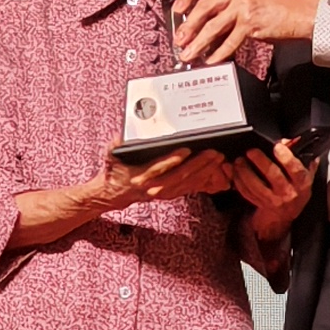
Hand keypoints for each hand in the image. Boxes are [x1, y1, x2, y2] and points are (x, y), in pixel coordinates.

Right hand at [96, 143, 233, 205]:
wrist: (114, 193)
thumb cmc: (115, 171)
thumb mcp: (111, 155)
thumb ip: (116, 144)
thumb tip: (121, 135)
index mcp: (139, 176)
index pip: (158, 168)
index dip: (172, 160)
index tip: (186, 150)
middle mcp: (152, 187)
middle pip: (179, 176)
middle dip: (198, 164)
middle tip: (213, 153)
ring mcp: (162, 193)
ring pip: (187, 183)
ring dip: (204, 171)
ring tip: (218, 159)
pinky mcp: (169, 194)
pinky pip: (188, 188)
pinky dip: (203, 180)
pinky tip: (214, 171)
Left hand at [172, 0, 319, 66]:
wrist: (300, 13)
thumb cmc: (278, 6)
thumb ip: (228, 4)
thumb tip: (206, 22)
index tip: (177, 9)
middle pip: (204, 6)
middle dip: (188, 25)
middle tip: (179, 38)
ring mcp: (244, 6)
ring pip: (213, 26)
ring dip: (198, 42)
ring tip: (189, 53)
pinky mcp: (251, 23)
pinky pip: (230, 41)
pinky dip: (219, 53)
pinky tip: (212, 60)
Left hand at [229, 140, 315, 244]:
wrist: (285, 214)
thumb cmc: (295, 189)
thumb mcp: (305, 174)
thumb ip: (299, 157)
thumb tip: (287, 141)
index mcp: (301, 182)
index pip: (295, 169)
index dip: (286, 157)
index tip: (277, 146)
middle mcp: (287, 192)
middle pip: (273, 175)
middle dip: (260, 161)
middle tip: (251, 151)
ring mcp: (272, 199)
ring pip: (255, 186)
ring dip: (244, 172)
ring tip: (239, 160)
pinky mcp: (259, 203)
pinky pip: (246, 192)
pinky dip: (238, 181)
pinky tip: (234, 171)